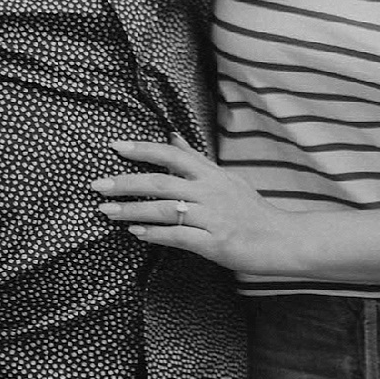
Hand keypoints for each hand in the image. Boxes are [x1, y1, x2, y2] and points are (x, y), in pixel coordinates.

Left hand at [89, 136, 297, 273]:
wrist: (282, 238)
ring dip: (131, 210)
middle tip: (97, 184)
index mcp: (211, 174)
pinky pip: (178, 236)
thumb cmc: (251, 210)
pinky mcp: (214, 242)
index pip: (172, 154)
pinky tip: (136, 232)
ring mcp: (212, 217)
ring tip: (105, 211)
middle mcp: (210, 191)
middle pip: (161, 181)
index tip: (115, 146)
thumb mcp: (226, 178)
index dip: (143, 149)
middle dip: (126, 182)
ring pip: (165, 209)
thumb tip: (171, 135)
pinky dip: (155, 233)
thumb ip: (195, 159)